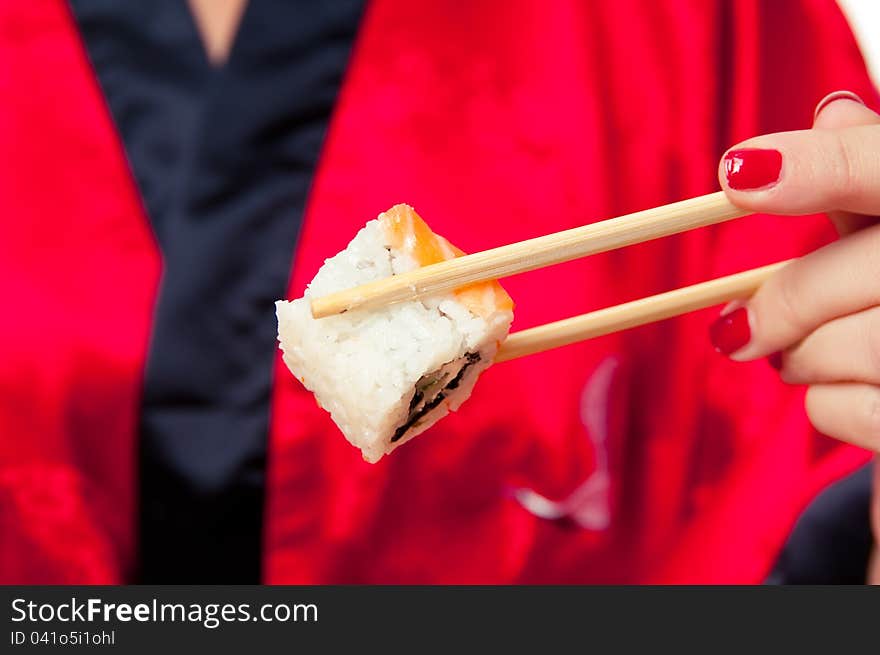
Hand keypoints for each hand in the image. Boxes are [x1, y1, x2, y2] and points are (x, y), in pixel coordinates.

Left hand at [710, 90, 879, 581]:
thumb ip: (867, 171)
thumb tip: (830, 112)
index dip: (814, 168)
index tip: (736, 175)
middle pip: (839, 278)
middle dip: (779, 307)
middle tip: (739, 328)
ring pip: (833, 351)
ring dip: (798, 357)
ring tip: (808, 355)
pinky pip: (839, 411)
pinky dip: (826, 404)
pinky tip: (852, 389)